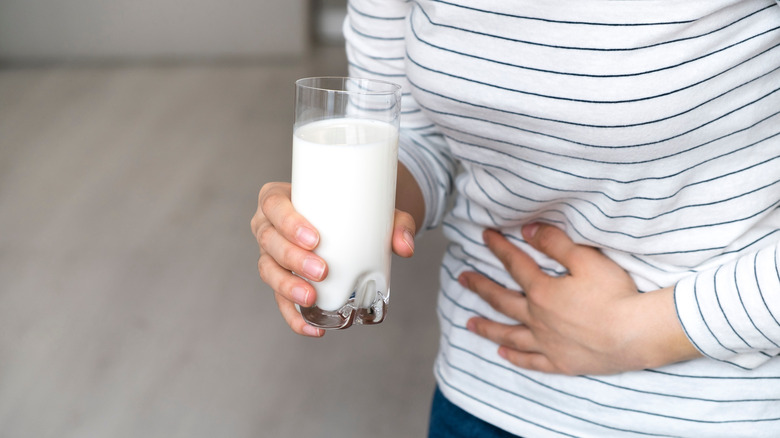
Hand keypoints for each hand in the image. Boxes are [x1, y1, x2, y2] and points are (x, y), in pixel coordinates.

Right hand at [250, 182, 416, 336]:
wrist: (352, 223)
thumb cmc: (353, 210)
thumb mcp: (374, 210)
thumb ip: (396, 224)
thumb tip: (406, 247)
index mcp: (280, 200)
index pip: (273, 205)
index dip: (288, 222)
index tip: (314, 238)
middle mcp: (269, 226)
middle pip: (269, 241)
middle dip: (292, 259)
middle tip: (322, 271)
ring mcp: (272, 255)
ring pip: (269, 271)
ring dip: (288, 287)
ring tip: (312, 298)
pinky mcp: (280, 280)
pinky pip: (279, 299)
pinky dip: (294, 316)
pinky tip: (312, 328)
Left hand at [459, 224, 699, 374]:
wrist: (636, 334)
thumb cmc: (615, 294)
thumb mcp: (586, 259)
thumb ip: (555, 243)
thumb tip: (527, 231)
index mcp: (542, 292)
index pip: (514, 265)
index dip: (498, 248)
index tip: (483, 236)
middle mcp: (538, 318)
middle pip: (502, 301)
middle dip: (480, 287)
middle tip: (462, 279)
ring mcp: (547, 343)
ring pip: (509, 335)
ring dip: (487, 328)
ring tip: (469, 323)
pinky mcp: (561, 362)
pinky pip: (532, 361)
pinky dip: (515, 357)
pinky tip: (503, 354)